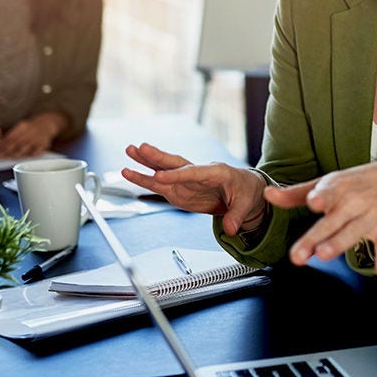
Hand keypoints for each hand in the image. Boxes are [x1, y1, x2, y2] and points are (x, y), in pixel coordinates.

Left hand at [0, 113, 63, 157]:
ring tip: (7, 158)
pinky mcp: (43, 145)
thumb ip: (11, 135)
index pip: (9, 138)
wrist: (48, 123)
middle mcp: (29, 133)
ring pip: (23, 151)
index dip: (1, 146)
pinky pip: (34, 154)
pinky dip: (27, 157)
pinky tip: (21, 159)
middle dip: (5, 152)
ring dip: (14, 155)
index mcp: (22, 127)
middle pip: (14, 145)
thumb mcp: (20, 127)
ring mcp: (37, 140)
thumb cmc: (31, 127)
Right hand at [122, 142, 267, 235]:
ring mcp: (187, 181)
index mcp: (216, 172)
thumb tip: (231, 229)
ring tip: (129, 151)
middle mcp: (198, 172)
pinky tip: (129, 172)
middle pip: (176, 163)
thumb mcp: (246, 204)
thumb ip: (236, 216)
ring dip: (146, 161)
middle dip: (158, 156)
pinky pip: (160, 184)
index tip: (160, 177)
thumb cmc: (246, 191)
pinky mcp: (180, 190)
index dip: (177, 175)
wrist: (244, 189)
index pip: (194, 172)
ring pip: (164, 169)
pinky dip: (145, 178)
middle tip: (141, 148)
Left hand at [263, 160, 376, 278]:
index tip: (313, 202)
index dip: (320, 197)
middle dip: (316, 237)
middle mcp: (353, 203)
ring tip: (325, 253)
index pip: (326, 194)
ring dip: (340, 243)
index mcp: (336, 190)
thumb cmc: (355, 185)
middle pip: (332, 222)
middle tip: (298, 254)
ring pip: (353, 232)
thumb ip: (296, 194)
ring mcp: (371, 216)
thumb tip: (267, 194)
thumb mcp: (327, 185)